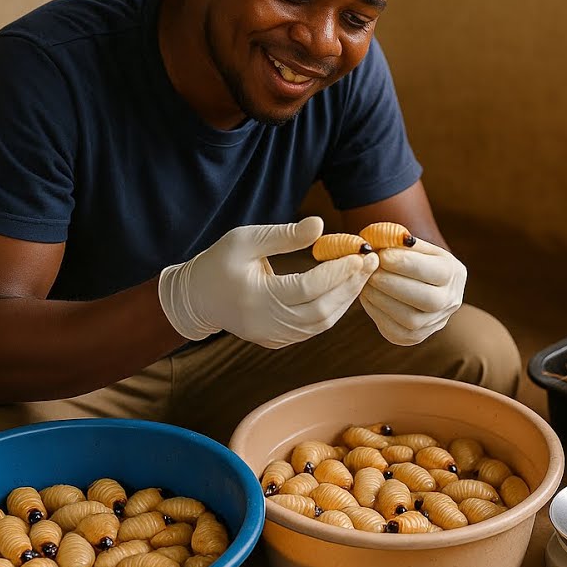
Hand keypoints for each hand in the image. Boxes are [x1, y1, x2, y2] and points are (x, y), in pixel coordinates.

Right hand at [158, 216, 378, 348]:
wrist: (196, 298)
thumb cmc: (219, 262)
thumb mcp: (245, 240)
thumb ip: (284, 235)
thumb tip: (321, 225)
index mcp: (255, 298)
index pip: (308, 289)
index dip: (337, 272)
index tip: (359, 253)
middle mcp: (266, 324)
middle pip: (321, 310)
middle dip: (350, 286)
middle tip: (370, 262)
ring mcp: (272, 336)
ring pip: (321, 324)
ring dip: (346, 299)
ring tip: (362, 274)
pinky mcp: (277, 341)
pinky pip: (312, 329)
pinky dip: (332, 309)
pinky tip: (344, 289)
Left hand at [360, 239, 466, 345]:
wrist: (416, 281)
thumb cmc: (411, 257)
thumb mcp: (412, 245)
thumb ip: (398, 242)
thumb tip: (379, 239)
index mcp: (454, 273)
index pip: (436, 271)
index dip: (407, 264)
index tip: (382, 255)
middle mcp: (450, 301)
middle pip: (428, 299)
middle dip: (395, 285)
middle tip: (371, 272)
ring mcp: (434, 323)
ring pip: (412, 320)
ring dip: (383, 300)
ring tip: (366, 283)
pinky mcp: (415, 337)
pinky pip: (396, 331)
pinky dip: (377, 313)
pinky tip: (367, 297)